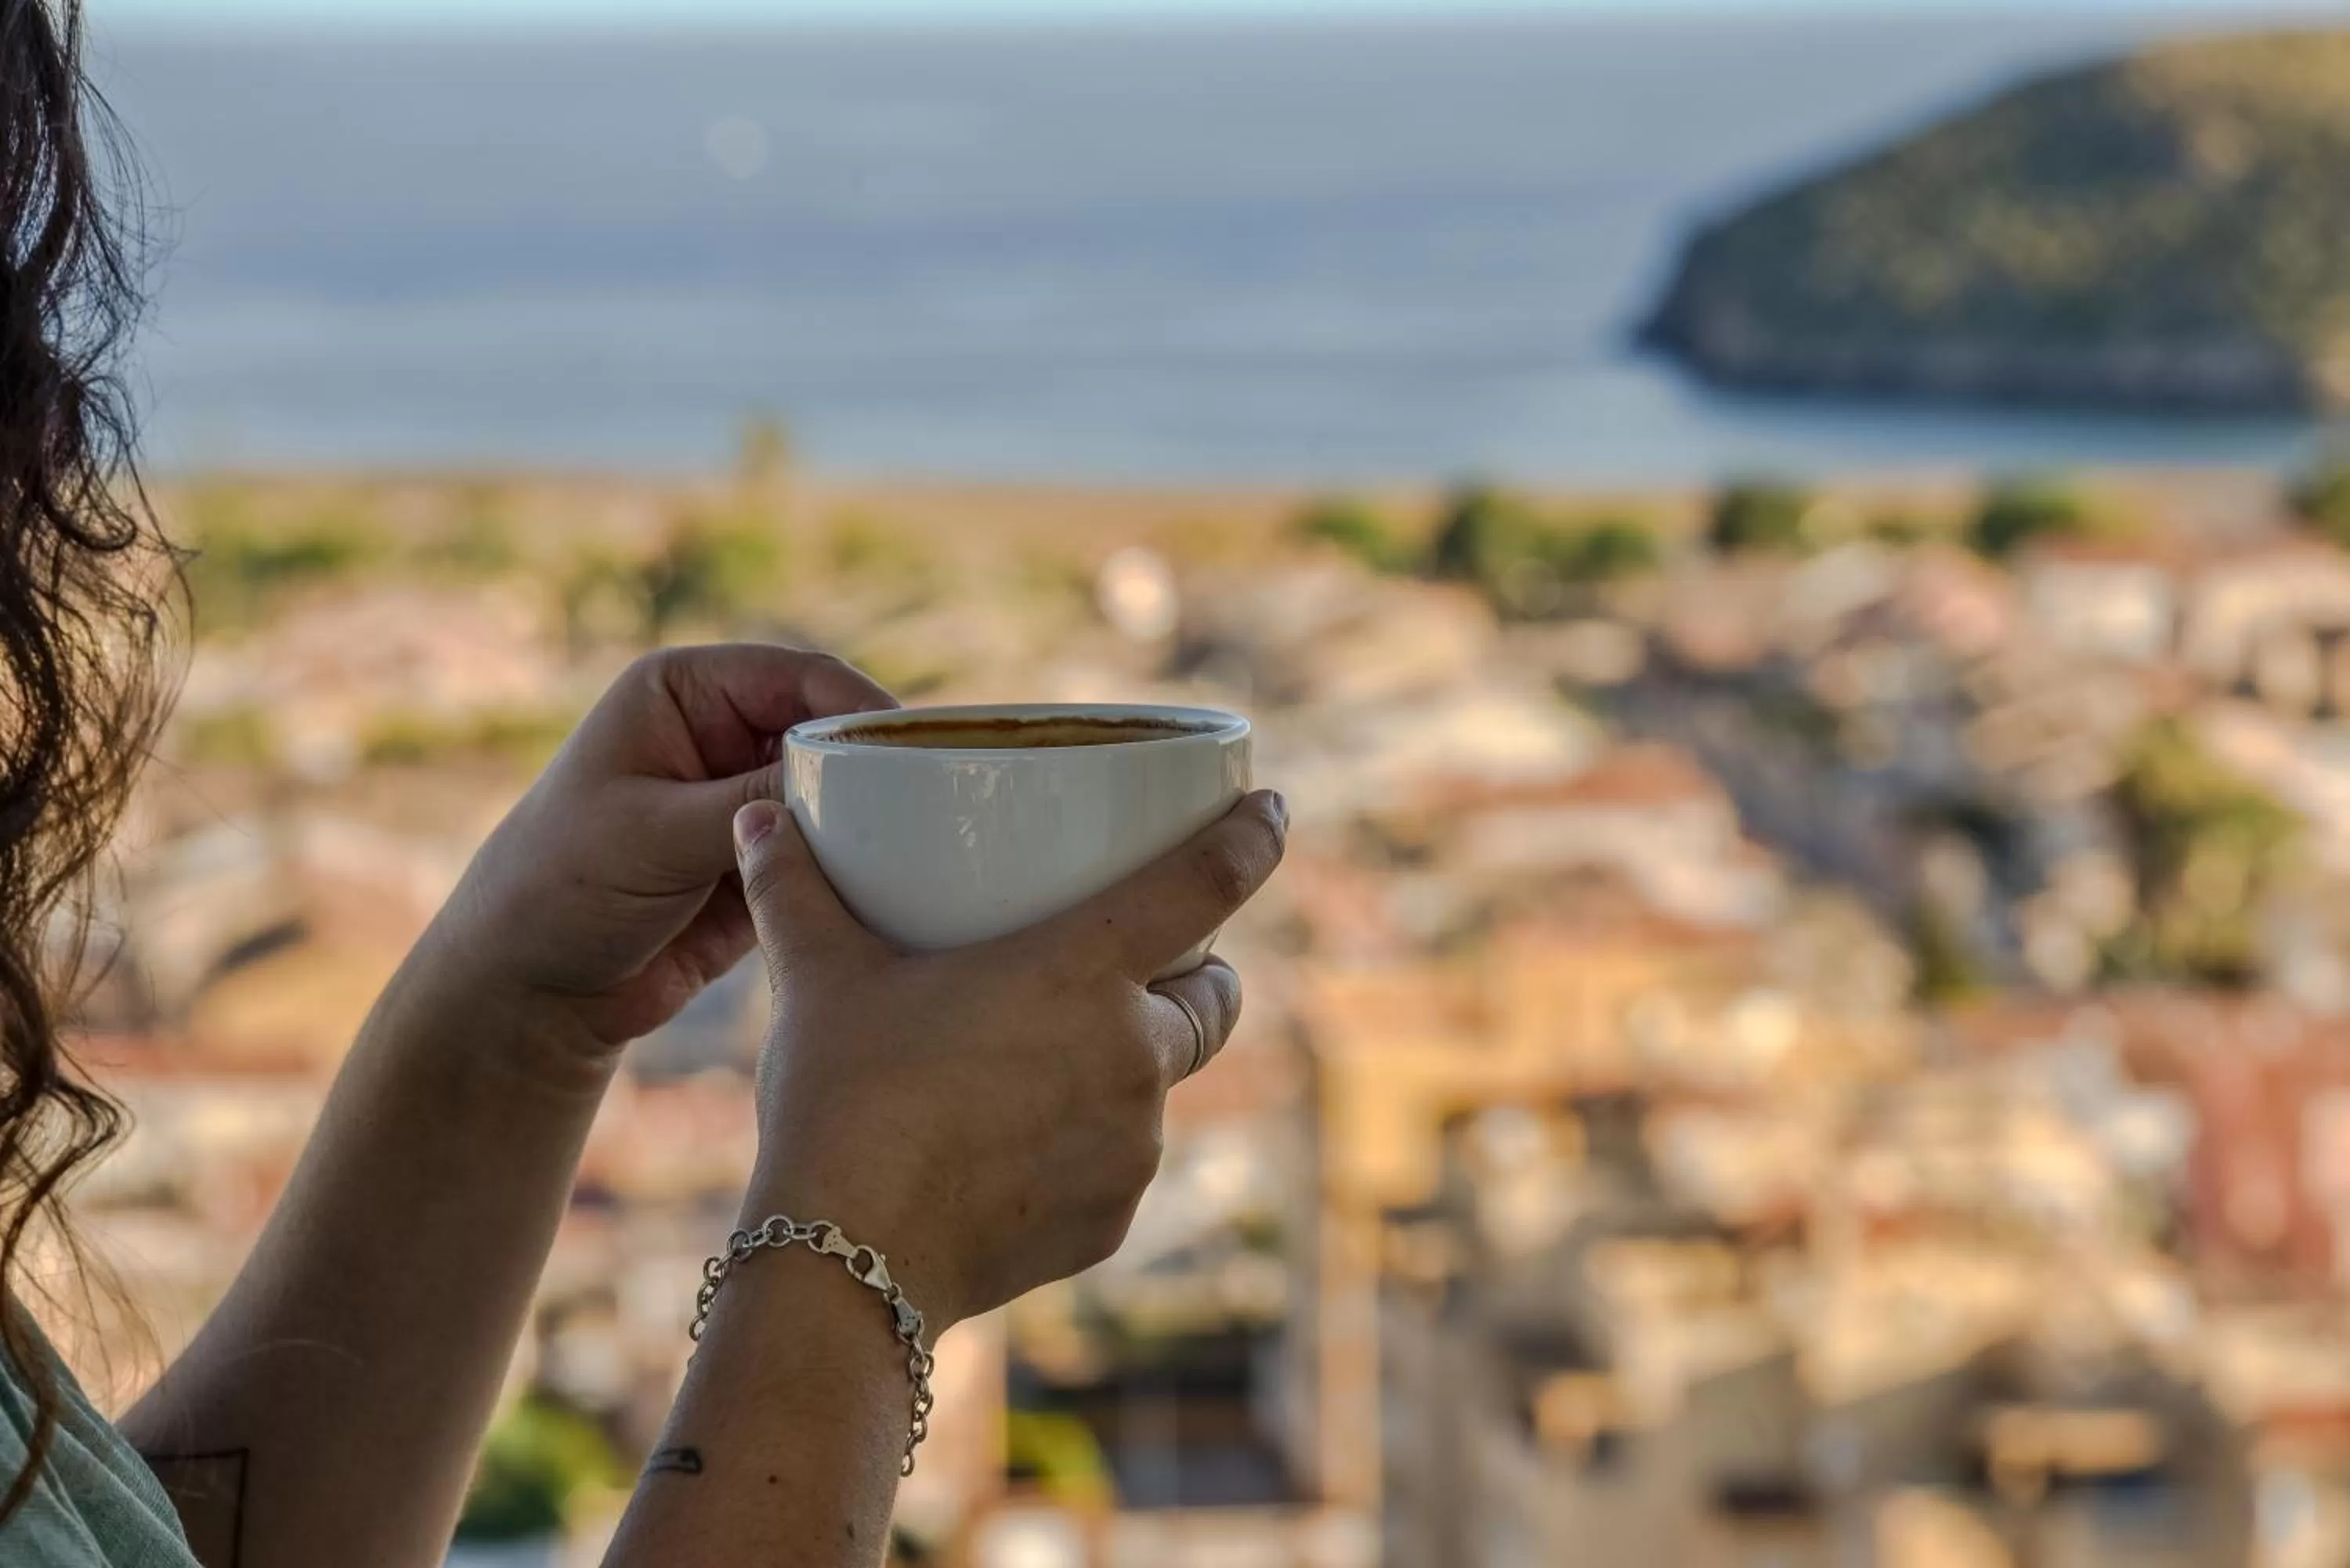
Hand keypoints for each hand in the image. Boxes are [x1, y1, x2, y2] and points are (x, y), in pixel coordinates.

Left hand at [424, 645, 895, 1055]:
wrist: (534, 990)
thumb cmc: (560, 887)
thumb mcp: (654, 835)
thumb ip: (749, 801)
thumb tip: (848, 779)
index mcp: (683, 692)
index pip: (794, 674)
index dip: (856, 702)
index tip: (909, 743)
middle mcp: (722, 735)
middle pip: (828, 730)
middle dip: (872, 763)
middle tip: (928, 800)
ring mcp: (746, 800)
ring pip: (838, 793)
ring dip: (869, 819)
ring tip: (917, 848)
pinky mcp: (764, 861)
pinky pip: (831, 851)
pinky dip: (857, 865)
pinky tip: (889, 884)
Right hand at [729, 789, 1288, 1330]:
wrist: (846, 1263)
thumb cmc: (843, 1101)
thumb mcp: (819, 980)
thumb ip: (794, 889)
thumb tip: (758, 818)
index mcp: (1084, 969)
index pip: (1208, 882)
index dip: (1252, 838)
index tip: (1273, 811)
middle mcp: (1133, 1053)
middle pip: (1214, 997)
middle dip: (1197, 974)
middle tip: (1144, 963)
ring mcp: (1133, 1145)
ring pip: (1162, 1087)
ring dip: (1127, 1068)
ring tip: (1043, 1065)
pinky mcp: (1113, 1218)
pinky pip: (1119, 1165)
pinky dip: (1085, 1147)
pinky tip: (1016, 1151)